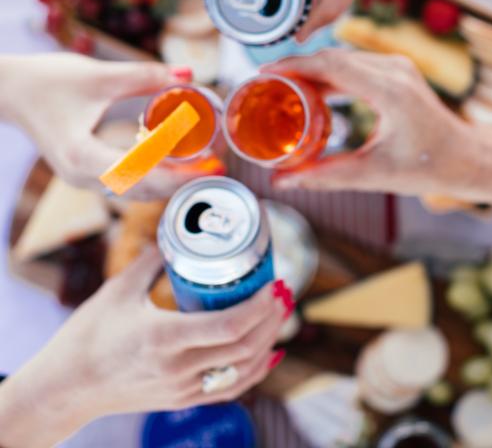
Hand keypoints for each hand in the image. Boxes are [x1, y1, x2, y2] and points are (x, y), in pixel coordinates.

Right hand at [0, 53, 197, 199]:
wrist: (9, 90)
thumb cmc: (46, 81)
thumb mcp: (99, 76)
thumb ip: (145, 76)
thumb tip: (188, 73)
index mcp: (82, 157)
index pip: (143, 176)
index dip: (182, 175)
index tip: (212, 167)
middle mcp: (82, 177)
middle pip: (144, 191)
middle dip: (183, 181)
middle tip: (217, 166)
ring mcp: (83, 179)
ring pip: (137, 192)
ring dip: (171, 182)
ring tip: (203, 165)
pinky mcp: (86, 172)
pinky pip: (128, 183)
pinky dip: (154, 176)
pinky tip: (176, 162)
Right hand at [0, 248, 289, 447]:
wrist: (65, 388)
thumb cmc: (86, 337)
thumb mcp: (118, 290)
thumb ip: (151, 260)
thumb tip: (175, 234)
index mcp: (164, 338)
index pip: (229, 326)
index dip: (260, 306)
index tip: (275, 283)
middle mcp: (179, 368)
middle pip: (244, 347)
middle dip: (272, 318)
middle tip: (284, 291)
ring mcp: (182, 388)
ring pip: (242, 370)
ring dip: (269, 340)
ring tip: (280, 313)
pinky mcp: (181, 398)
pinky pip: (229, 388)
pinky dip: (255, 370)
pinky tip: (269, 352)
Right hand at [265, 49, 491, 202]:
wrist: (466, 157)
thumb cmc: (428, 167)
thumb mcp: (373, 174)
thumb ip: (324, 176)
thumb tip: (282, 182)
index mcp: (390, 92)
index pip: (331, 66)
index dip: (293, 65)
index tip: (264, 73)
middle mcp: (394, 70)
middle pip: (333, 57)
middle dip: (296, 67)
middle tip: (265, 85)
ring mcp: (398, 67)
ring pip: (343, 58)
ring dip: (312, 69)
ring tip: (282, 88)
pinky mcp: (398, 71)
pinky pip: (355, 64)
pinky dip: (330, 74)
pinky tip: (312, 90)